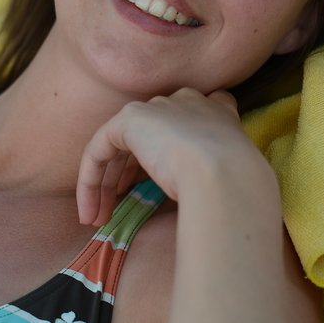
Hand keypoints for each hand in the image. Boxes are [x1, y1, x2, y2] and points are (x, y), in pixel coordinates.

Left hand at [75, 88, 269, 224]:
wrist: (226, 174)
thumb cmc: (234, 186)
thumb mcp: (225, 177)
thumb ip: (206, 173)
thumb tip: (198, 199)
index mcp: (213, 112)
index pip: (179, 130)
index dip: (157, 161)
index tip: (145, 191)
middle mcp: (183, 102)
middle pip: (143, 139)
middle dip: (125, 178)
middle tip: (114, 211)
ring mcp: (157, 107)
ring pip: (119, 148)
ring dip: (104, 186)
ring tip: (98, 220)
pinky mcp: (131, 119)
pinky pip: (99, 149)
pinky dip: (90, 180)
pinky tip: (89, 210)